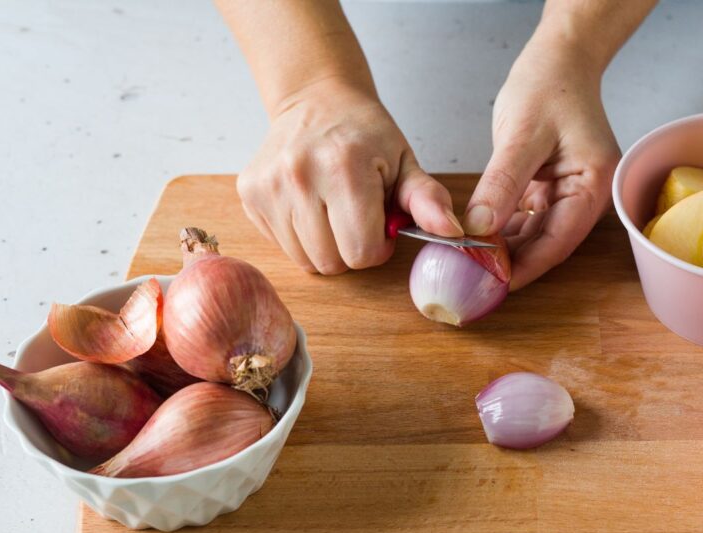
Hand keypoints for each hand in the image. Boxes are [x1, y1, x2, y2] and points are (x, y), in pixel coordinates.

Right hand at [237, 83, 462, 273]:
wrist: (317, 99)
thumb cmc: (366, 135)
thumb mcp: (405, 163)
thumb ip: (428, 200)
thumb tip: (453, 232)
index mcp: (344, 168)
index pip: (361, 252)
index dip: (376, 248)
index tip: (379, 226)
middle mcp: (299, 176)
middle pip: (331, 262)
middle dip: (350, 249)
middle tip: (356, 217)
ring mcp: (268, 186)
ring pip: (304, 260)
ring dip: (325, 246)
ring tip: (333, 210)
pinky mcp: (249, 193)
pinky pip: (281, 245)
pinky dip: (299, 236)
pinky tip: (310, 205)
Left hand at [463, 40, 619, 289]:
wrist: (560, 57)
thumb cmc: (549, 85)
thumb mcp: (521, 135)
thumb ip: (501, 185)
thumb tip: (480, 229)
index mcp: (594, 184)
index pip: (559, 240)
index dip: (527, 266)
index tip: (495, 283)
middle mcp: (588, 195)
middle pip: (550, 243)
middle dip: (514, 261)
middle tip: (475, 277)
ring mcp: (571, 193)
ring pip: (537, 234)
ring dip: (507, 248)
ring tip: (472, 262)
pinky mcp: (553, 188)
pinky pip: (530, 219)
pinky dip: (506, 229)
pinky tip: (481, 240)